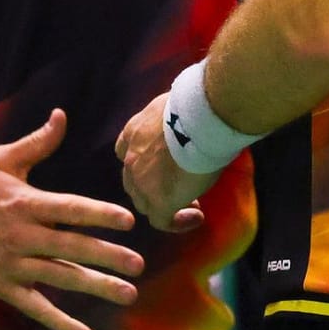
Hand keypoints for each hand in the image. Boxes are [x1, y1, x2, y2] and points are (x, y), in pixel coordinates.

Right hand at [0, 109, 145, 329]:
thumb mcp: (2, 159)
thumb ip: (37, 143)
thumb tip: (62, 115)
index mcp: (26, 203)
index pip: (70, 209)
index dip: (99, 214)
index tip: (128, 221)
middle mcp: (24, 236)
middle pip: (72, 247)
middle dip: (107, 256)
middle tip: (138, 264)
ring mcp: (15, 265)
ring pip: (61, 277)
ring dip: (95, 287)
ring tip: (127, 294)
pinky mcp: (5, 287)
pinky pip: (36, 308)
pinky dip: (60, 323)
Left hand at [116, 92, 217, 232]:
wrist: (202, 118)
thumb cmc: (198, 106)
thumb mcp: (176, 106)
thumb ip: (174, 119)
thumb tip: (192, 118)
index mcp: (134, 131)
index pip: (126, 152)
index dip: (143, 163)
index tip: (164, 165)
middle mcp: (131, 156)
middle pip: (133, 181)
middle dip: (153, 187)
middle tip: (181, 187)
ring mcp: (142, 181)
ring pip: (145, 202)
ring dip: (165, 205)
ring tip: (192, 205)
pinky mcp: (159, 199)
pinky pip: (162, 221)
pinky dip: (177, 223)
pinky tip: (196, 217)